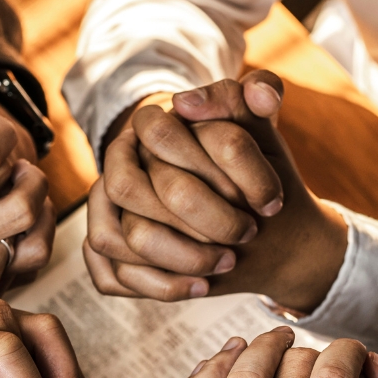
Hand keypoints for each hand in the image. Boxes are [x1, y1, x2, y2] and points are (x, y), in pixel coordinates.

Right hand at [85, 70, 346, 307]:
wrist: (240, 205)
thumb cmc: (247, 161)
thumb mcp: (257, 123)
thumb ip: (262, 91)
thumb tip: (250, 96)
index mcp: (146, 123)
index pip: (164, 136)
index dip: (224, 171)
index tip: (271, 200)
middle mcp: (117, 165)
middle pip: (132, 191)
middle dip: (202, 218)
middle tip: (249, 233)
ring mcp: (105, 210)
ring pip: (120, 238)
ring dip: (180, 256)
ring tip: (229, 262)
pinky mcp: (109, 249)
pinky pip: (113, 276)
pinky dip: (162, 286)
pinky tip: (203, 286)